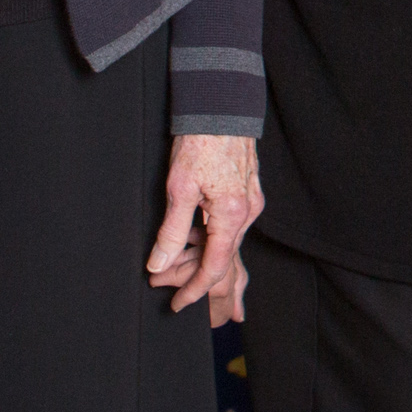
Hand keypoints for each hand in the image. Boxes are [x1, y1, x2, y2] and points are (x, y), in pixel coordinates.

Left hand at [147, 134, 261, 314]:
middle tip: (165, 285)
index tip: (177, 305)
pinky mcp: (247, 192)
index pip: (215, 267)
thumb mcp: (179, 188)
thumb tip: (159, 264)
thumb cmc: (200, 142)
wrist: (220, 106)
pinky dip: (210, 239)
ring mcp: (251, 201)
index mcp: (232, 215)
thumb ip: (172, 231)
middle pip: (223, 259)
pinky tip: (191, 237)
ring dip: (200, 257)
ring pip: (226, 243)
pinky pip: (231, 227)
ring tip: (172, 262)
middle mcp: (248, 212)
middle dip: (194, 277)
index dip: (195, 291)